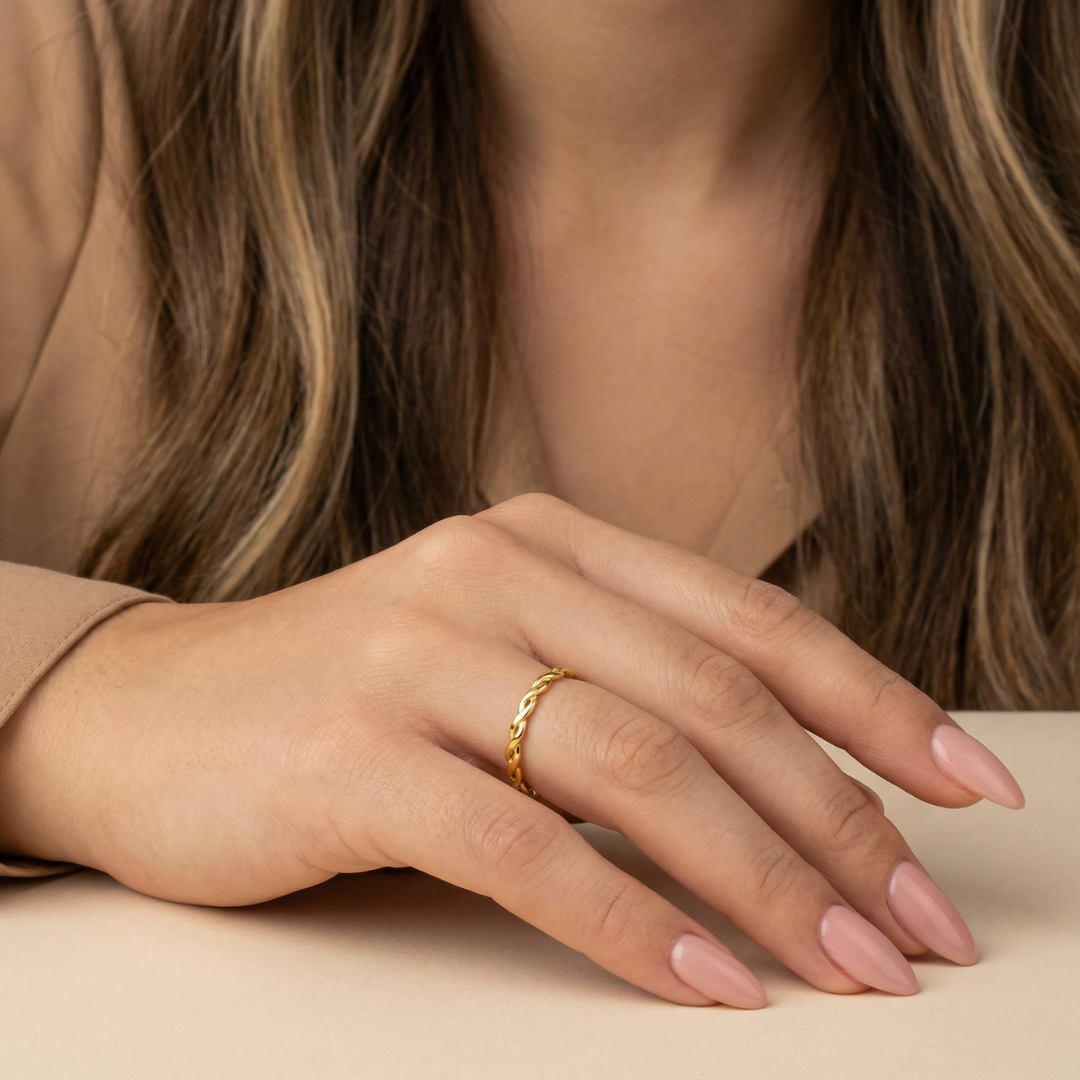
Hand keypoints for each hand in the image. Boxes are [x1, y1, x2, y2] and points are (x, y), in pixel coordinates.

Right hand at [0, 494, 1022, 1006]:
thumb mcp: (495, 656)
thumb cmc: (347, 696)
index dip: (874, 702)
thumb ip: (616, 687)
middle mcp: (492, 574)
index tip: (967, 785)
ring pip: (635, 767)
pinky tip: (703, 986)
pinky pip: (524, 846)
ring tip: (844, 967)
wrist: (153, 712)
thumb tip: (778, 785)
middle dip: (839, 818)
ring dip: (760, 879)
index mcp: (545, 541)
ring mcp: (419, 655)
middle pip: (712, 700)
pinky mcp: (352, 753)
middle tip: (917, 922)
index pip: (745, 620)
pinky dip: (626, 922)